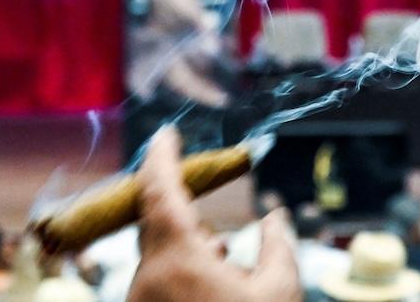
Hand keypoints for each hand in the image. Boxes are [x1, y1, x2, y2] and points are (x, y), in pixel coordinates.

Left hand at [127, 128, 301, 301]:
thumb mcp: (279, 292)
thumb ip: (278, 247)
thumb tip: (275, 218)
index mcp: (178, 260)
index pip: (158, 191)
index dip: (161, 156)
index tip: (167, 134)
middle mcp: (147, 279)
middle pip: (157, 223)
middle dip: (183, 207)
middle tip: (207, 202)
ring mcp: (140, 300)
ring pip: (158, 255)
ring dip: (187, 244)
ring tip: (223, 253)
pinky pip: (156, 280)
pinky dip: (181, 268)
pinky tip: (212, 280)